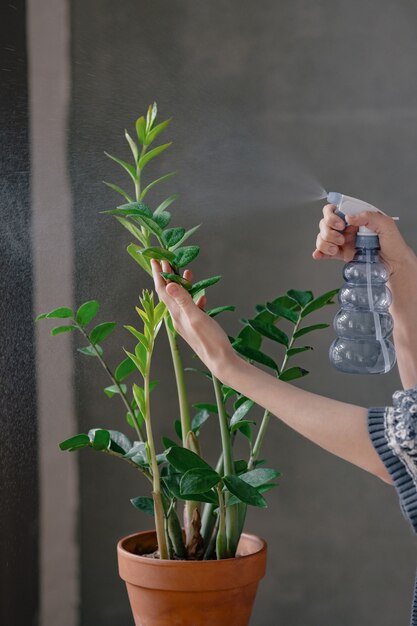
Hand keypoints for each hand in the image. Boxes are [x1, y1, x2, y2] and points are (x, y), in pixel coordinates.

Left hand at [150, 259, 235, 375]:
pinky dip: (194, 298)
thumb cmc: (210, 340)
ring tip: (185, 273)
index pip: (163, 290)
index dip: (158, 274)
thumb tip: (169, 284)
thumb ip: (183, 300)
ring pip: (181, 299)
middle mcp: (178, 317)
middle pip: (169, 292)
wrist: (220, 360)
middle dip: (166, 275)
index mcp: (176, 314)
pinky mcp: (196, 326)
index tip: (155, 259)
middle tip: (165, 259)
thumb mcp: (196, 317)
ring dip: (182, 285)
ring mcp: (186, 322)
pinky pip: (192, 308)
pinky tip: (201, 296)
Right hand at [312, 203, 410, 274]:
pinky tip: (319, 254)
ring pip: (322, 238)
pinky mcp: (341, 254)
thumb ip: (369, 217)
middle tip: (342, 239)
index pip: (335, 210)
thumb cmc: (393, 244)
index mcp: (355, 218)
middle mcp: (346, 228)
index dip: (331, 215)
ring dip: (325, 243)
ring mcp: (342, 242)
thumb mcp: (386, 225)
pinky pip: (325, 252)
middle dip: (328, 232)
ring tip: (336, 249)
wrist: (394, 265)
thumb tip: (349, 217)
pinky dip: (319, 253)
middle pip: (324, 224)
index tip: (341, 224)